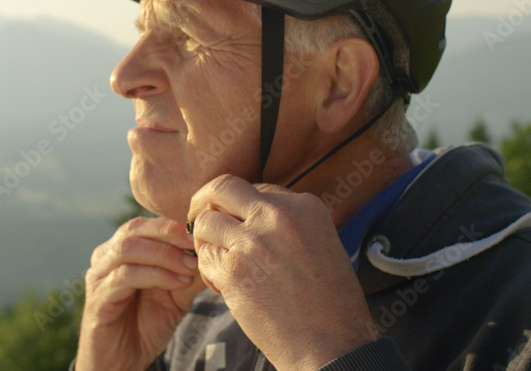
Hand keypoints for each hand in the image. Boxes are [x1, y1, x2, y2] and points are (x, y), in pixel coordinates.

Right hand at [75, 217, 206, 370]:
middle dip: (168, 234)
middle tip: (194, 244)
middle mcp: (105, 258)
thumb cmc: (146, 325)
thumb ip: (189, 273)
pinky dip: (154, 275)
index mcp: (120, 251)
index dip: (172, 226)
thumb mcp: (175, 296)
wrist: (123, 362)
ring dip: (164, 255)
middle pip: (134, 229)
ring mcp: (99, 277)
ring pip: (128, 249)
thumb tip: (213, 251)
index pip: (144, 224)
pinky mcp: (98, 299)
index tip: (199, 233)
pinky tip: (177, 283)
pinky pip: (124, 276)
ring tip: (189, 268)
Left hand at [188, 175, 375, 369]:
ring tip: (216, 261)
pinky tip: (222, 285)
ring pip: (204, 222)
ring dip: (204, 241)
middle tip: (198, 218)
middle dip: (204, 201)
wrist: (333, 343)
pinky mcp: (234, 271)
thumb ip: (287, 225)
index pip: (254, 189)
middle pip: (222, 187)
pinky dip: (206, 270)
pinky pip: (204, 257)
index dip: (239, 208)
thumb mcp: (321, 244)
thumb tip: (250, 217)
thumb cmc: (330, 302)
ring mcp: (252, 241)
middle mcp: (276, 215)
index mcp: (304, 206)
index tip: (236, 224)